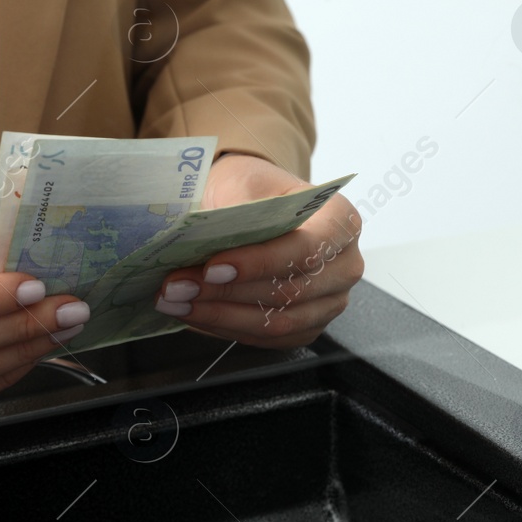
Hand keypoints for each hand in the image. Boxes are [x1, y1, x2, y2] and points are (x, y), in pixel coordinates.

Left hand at [153, 153, 363, 347]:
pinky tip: (194, 313)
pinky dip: (225, 328)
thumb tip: (204, 244)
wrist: (261, 204)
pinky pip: (266, 338)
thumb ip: (236, 214)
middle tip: (178, 285)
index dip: (258, 263)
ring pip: (276, 322)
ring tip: (176, 301)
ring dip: (219, 315)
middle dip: (226, 293)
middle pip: (290, 292)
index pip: (305, 249)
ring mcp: (330, 301)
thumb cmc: (257, 191)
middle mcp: (344, 265)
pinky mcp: (307, 327)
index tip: (212, 266)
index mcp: (341, 221)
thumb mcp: (246, 184)